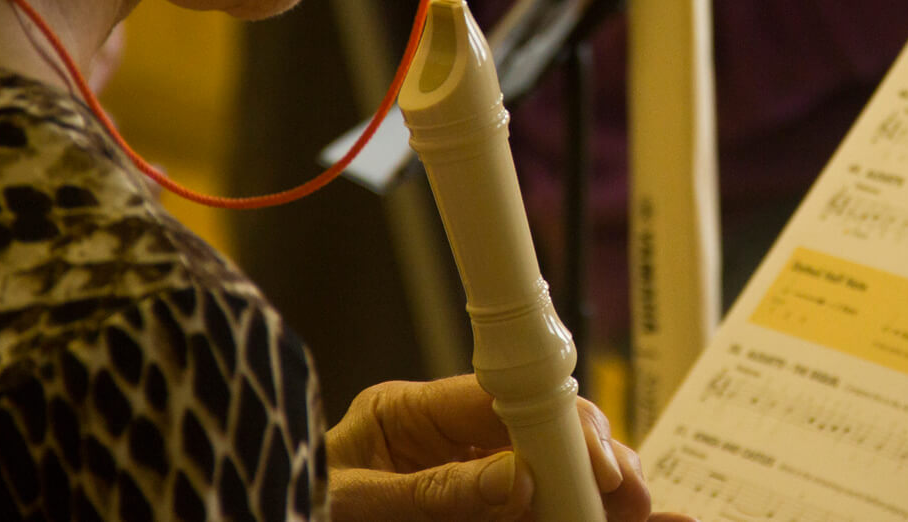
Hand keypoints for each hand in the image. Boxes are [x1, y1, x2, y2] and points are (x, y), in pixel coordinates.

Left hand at [326, 375, 698, 521]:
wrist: (260, 506)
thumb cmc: (296, 503)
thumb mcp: (355, 500)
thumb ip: (434, 493)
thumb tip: (519, 476)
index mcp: (408, 415)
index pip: (499, 397)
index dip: (557, 421)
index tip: (595, 457)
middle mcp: (444, 440)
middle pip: (539, 431)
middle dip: (593, 457)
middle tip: (629, 491)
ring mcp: (463, 478)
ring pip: (549, 472)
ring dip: (598, 489)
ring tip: (647, 511)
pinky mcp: (474, 510)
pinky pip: (533, 508)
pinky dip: (577, 511)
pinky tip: (629, 518)